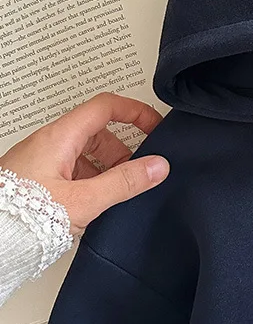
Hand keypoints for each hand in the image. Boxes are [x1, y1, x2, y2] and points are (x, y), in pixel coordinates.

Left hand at [0, 93, 168, 233]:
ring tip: (114, 192)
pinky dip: (88, 179)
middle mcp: (47, 143)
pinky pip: (68, 169)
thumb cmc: (24, 217)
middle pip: (96, 131)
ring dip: (105, 167)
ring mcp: (38, 161)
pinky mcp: (33, 179)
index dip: (135, 112)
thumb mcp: (84, 200)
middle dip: (122, 148)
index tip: (154, 126)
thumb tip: (157, 167)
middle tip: (137, 169)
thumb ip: (124, 182)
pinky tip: (91, 203)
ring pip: (82, 152)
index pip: (105, 106)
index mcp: (59, 137)